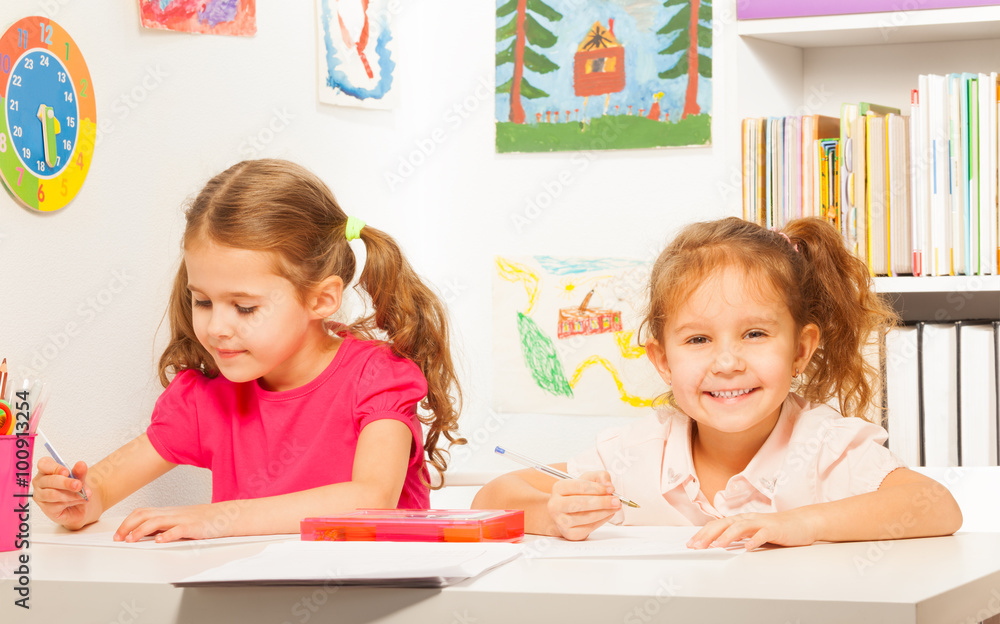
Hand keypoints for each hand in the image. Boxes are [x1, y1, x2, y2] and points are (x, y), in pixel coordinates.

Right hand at [32, 456, 92, 529]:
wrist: (81, 506)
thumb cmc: (75, 489)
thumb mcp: (80, 479)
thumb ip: (80, 472)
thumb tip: (81, 464)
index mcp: (47, 470)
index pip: (44, 464)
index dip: (55, 468)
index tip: (66, 472)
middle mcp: (40, 482)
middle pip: (49, 480)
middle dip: (66, 483)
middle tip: (78, 485)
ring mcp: (40, 496)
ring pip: (52, 494)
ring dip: (70, 495)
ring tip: (82, 495)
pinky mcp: (45, 508)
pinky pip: (56, 505)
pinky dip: (70, 502)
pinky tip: (77, 501)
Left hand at [114, 502, 239, 542]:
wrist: (227, 515)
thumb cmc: (205, 520)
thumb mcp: (181, 520)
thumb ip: (164, 526)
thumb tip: (146, 534)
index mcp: (168, 512)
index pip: (142, 512)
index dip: (127, 522)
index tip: (118, 534)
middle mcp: (173, 514)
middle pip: (144, 515)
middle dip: (127, 526)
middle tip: (118, 538)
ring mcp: (183, 519)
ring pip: (157, 521)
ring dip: (141, 531)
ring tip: (132, 540)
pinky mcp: (194, 527)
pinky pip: (178, 530)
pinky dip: (167, 535)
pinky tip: (160, 541)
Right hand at [547, 470, 620, 540]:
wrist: (565, 513)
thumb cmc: (577, 494)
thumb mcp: (587, 480)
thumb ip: (599, 477)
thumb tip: (609, 485)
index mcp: (558, 488)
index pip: (580, 486)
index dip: (597, 488)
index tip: (611, 489)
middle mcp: (555, 505)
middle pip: (582, 503)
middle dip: (603, 502)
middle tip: (617, 501)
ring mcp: (561, 520)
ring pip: (587, 517)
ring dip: (605, 512)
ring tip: (615, 507)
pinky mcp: (569, 533)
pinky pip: (589, 528)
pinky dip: (602, 521)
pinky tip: (607, 515)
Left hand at [687, 509, 820, 550]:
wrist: (801, 523)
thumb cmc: (776, 529)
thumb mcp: (752, 532)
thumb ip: (736, 537)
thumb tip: (716, 544)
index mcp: (741, 520)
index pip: (717, 525)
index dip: (702, 534)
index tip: (691, 544)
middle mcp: (748, 519)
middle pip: (724, 524)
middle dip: (708, 535)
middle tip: (696, 546)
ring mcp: (761, 523)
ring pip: (740, 527)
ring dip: (727, 536)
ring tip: (716, 546)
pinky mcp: (775, 529)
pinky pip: (763, 534)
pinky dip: (754, 540)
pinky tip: (747, 547)